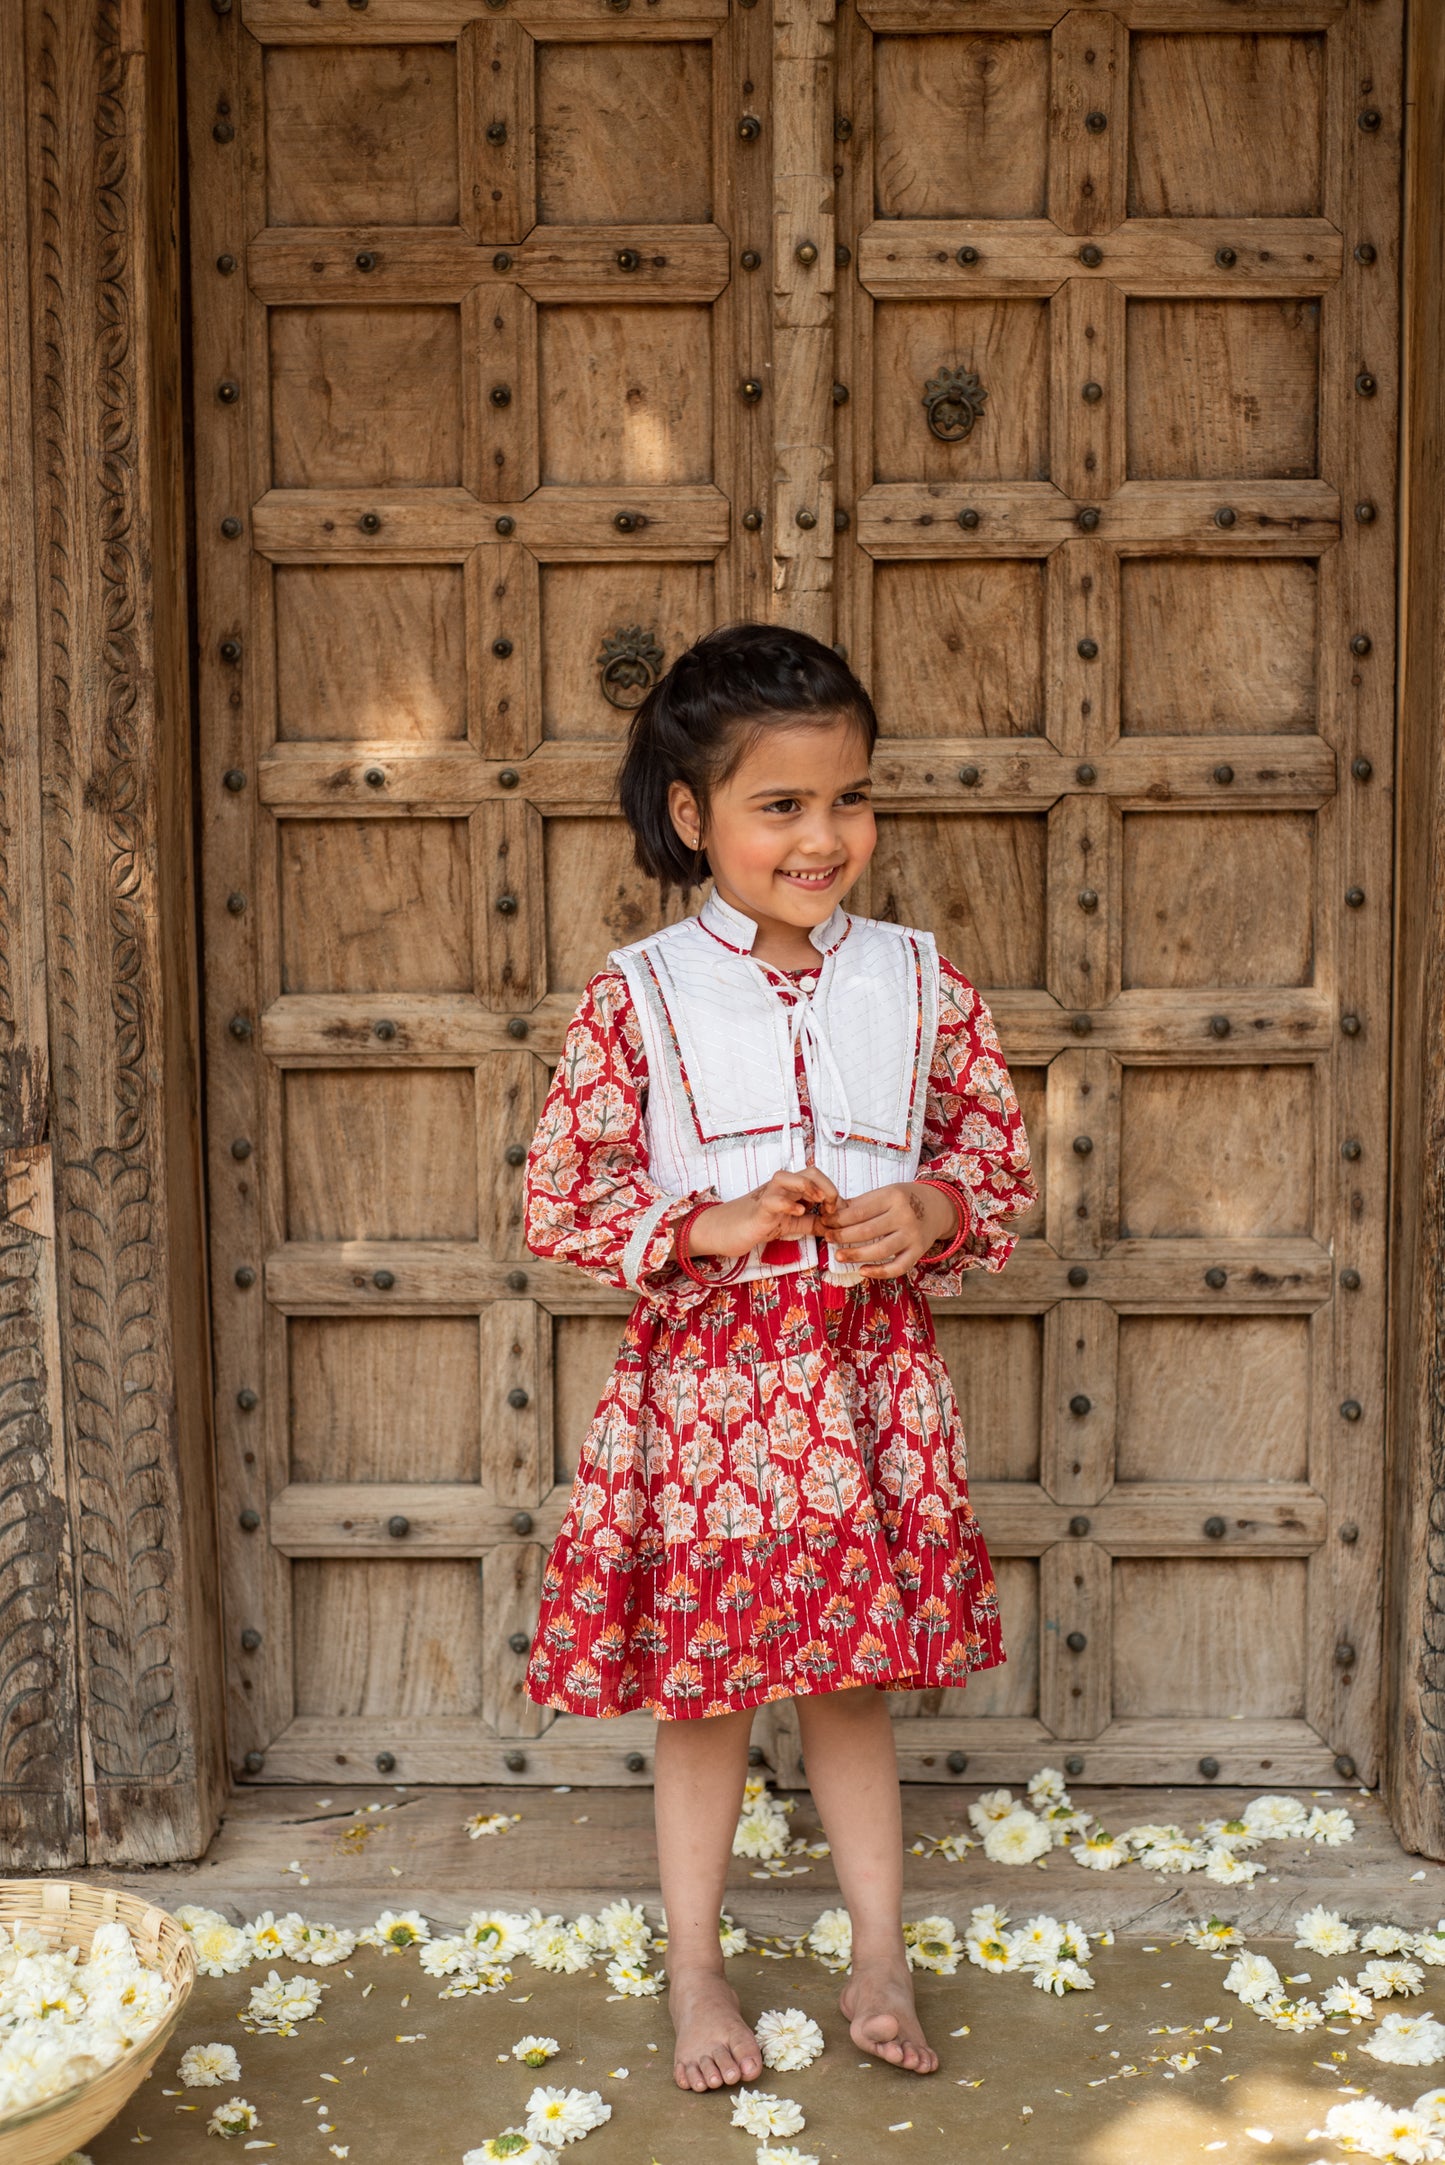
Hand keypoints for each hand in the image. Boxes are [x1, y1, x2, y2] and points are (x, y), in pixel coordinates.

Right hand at [682, 1165, 839, 1259]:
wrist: (721, 1231)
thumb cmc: (754, 1225)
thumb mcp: (789, 1225)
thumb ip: (810, 1223)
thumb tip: (832, 1226)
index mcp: (790, 1190)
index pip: (817, 1178)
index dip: (833, 1191)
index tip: (837, 1212)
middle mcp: (780, 1188)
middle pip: (810, 1171)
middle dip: (828, 1186)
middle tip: (832, 1208)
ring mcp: (767, 1196)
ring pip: (788, 1177)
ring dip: (809, 1186)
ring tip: (818, 1203)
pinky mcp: (757, 1210)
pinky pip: (772, 1200)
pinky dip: (788, 1203)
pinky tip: (798, 1212)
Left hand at [817, 1181, 959, 1278]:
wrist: (939, 1206)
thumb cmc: (905, 1199)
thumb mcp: (885, 1193)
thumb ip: (860, 1204)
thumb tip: (831, 1213)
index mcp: (893, 1196)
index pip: (860, 1211)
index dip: (839, 1219)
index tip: (825, 1222)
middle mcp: (904, 1216)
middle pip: (868, 1230)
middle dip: (843, 1236)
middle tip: (828, 1238)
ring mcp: (913, 1235)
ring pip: (880, 1250)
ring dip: (856, 1255)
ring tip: (839, 1256)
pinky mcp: (918, 1252)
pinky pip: (898, 1267)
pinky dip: (879, 1272)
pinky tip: (862, 1271)